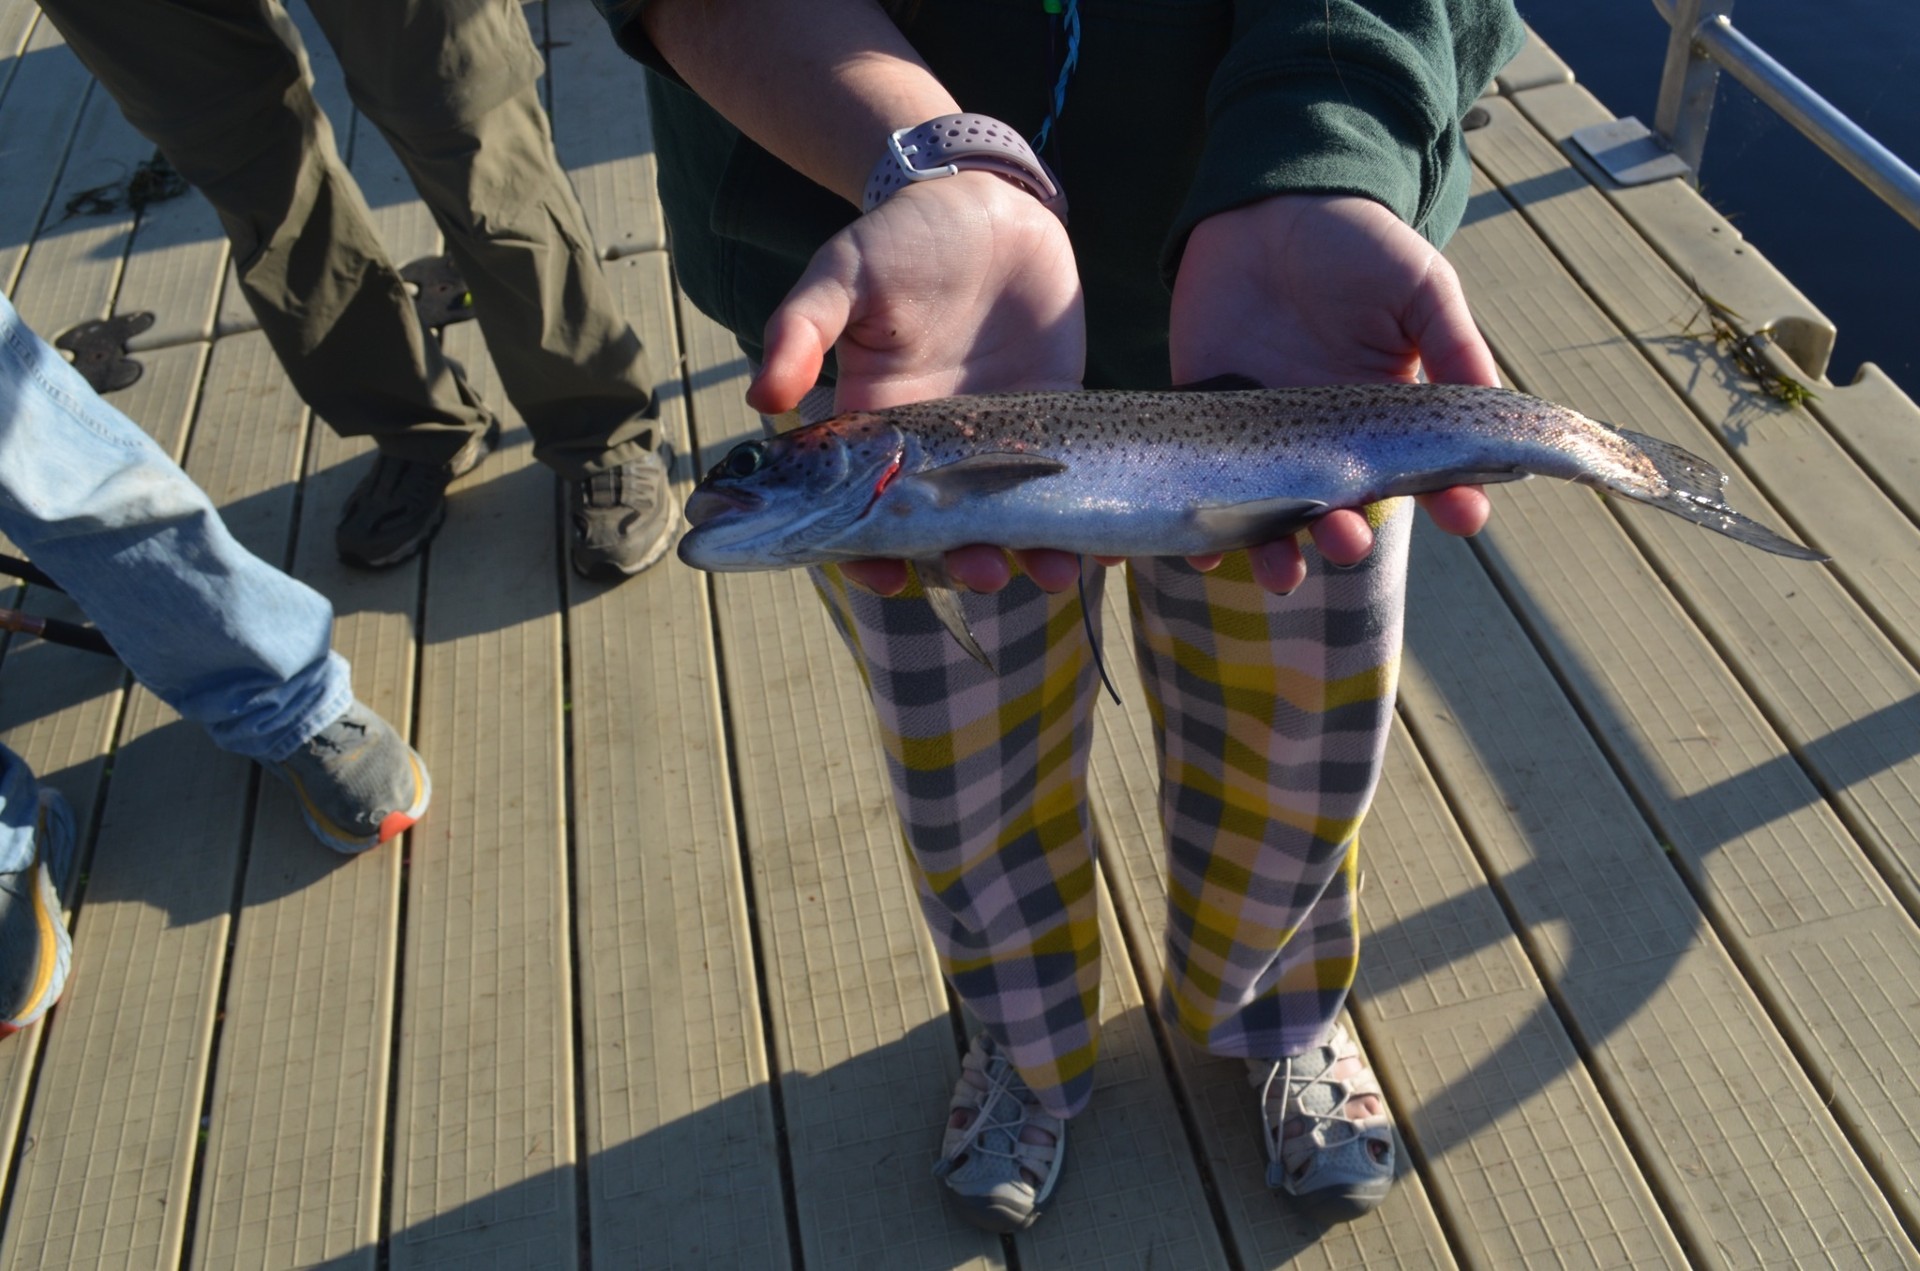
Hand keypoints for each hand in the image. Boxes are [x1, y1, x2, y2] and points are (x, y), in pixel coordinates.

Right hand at [748, 171, 1084, 595]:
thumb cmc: (901, 238)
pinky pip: (1071, 481)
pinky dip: (1092, 519)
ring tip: (1059, 571)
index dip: (868, 556)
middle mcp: (936, 449)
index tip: (887, 578)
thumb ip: (800, 330)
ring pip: (1013, 519)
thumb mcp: (841, 274)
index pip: (863, 513)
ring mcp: (998, 440)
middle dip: (966, 563)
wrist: (986, 202)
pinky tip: (1112, 546)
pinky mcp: (1054, 418)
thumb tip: (760, 399)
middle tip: (988, 572)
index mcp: (876, 426)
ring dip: (1034, 555)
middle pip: (946, 532)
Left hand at [1165, 193, 1498, 592]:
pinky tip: (1200, 552)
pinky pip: (1202, 488)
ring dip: (1278, 555)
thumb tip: (1496, 408)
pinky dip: (1200, 529)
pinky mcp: (1206, 425)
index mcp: (1387, 417)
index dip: (1449, 500)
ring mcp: (1265, 440)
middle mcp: (1328, 443)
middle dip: (1347, 538)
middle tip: (1349, 540)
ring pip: (1272, 520)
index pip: (1425, 476)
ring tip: (1283, 572)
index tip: (1463, 515)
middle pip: (1343, 513)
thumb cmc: (1355, 244)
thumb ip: (1453, 347)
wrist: (1266, 205)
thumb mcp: (1419, 286)